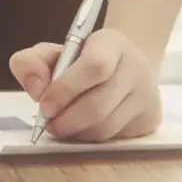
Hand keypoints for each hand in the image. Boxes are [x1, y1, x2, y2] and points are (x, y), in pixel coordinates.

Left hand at [9, 30, 161, 141]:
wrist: (125, 66)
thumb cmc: (82, 61)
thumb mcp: (54, 53)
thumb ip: (31, 63)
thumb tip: (36, 89)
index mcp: (112, 43)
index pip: (95, 66)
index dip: (65, 90)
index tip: (43, 104)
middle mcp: (137, 67)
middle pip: (98, 104)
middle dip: (66, 120)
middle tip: (48, 124)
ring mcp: (147, 95)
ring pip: (105, 127)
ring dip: (77, 132)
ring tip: (63, 125)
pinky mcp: (151, 118)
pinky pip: (115, 138)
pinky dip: (92, 137)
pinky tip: (83, 127)